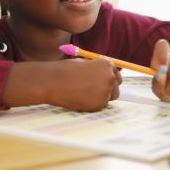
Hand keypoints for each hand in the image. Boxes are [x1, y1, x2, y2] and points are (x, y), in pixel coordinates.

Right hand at [2, 59, 121, 111]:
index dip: (108, 78)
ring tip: (83, 93)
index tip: (103, 82)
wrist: (53, 81)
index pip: (116, 73)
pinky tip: (80, 98)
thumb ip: (96, 69)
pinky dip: (93, 104)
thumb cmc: (64, 71)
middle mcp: (110, 76)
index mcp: (106, 64)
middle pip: (116, 86)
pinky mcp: (100, 103)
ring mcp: (106, 90)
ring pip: (109, 97)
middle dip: (108, 88)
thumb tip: (104, 76)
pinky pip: (101, 105)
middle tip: (94, 91)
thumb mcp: (84, 63)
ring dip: (101, 97)